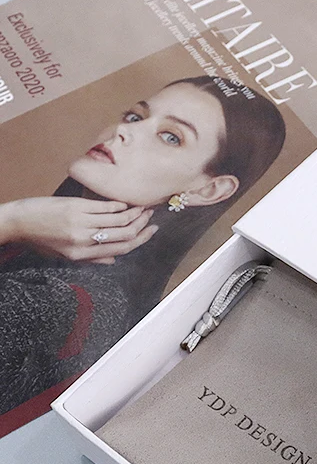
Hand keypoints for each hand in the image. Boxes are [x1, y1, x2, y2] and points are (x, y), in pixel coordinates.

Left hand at [0, 197, 158, 263]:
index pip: (121, 248)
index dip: (141, 239)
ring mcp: (81, 222)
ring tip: (144, 208)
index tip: (152, 232)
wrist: (16, 223)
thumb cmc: (39, 240)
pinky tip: (125, 203)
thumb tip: (113, 260)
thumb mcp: (65, 257)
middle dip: (142, 224)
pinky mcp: (75, 207)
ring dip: (135, 212)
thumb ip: (91, 259)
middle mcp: (85, 239)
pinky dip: (118, 205)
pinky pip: (104, 207)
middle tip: (152, 216)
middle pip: (124, 233)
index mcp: (84, 255)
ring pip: (118, 219)